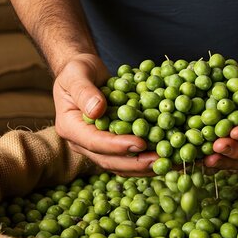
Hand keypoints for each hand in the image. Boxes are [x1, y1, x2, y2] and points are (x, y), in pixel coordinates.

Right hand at [53, 54, 157, 175]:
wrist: (84, 74)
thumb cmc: (78, 70)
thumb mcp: (77, 73)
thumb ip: (84, 91)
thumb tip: (97, 110)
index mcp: (70, 127)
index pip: (95, 141)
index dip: (117, 145)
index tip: (140, 143)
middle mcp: (82, 142)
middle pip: (109, 160)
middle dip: (135, 163)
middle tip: (159, 161)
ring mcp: (97, 147)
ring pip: (120, 165)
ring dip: (144, 167)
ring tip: (167, 163)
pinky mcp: (111, 146)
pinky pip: (128, 158)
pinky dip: (146, 160)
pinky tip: (166, 159)